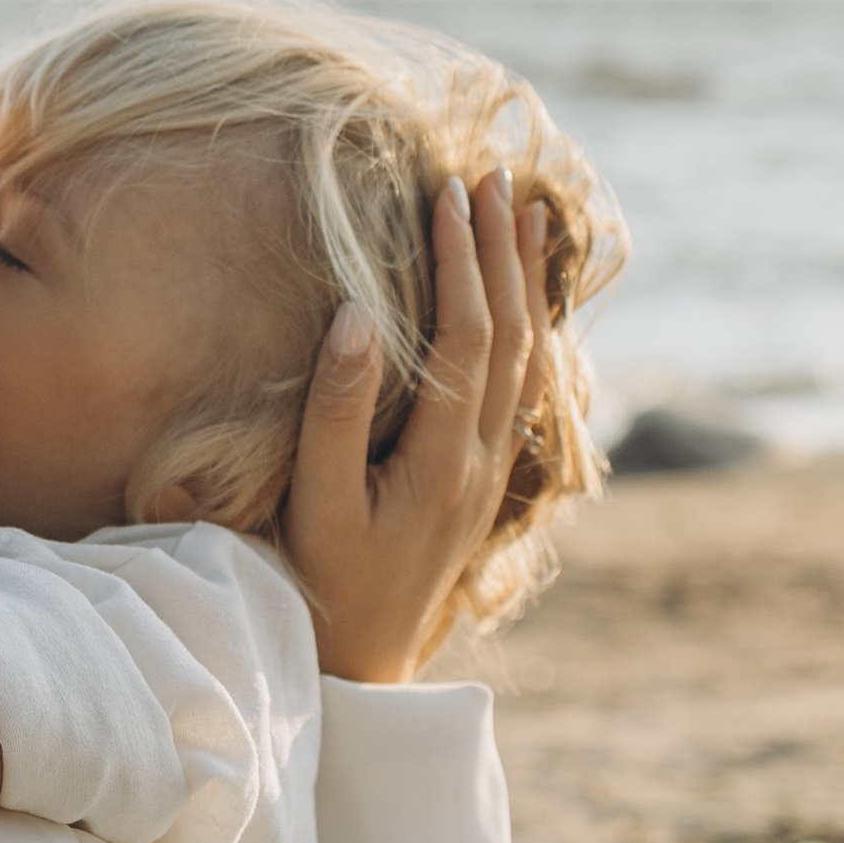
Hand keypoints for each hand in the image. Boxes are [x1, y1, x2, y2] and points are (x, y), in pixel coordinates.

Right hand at [279, 169, 551, 683]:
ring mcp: (489, 471)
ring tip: (524, 212)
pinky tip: (522, 297)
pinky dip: (528, 325)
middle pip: (512, 335)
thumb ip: (336, 409)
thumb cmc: (320, 581)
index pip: (466, 337)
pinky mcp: (483, 480)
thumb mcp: (315, 501)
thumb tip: (358, 313)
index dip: (461, 261)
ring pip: (528, 357)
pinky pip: (523, 384)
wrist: (361, 665)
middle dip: (500, 251)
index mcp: (444, 459)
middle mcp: (481, 460)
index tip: (448, 193)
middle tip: (490, 177)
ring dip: (525, 281)